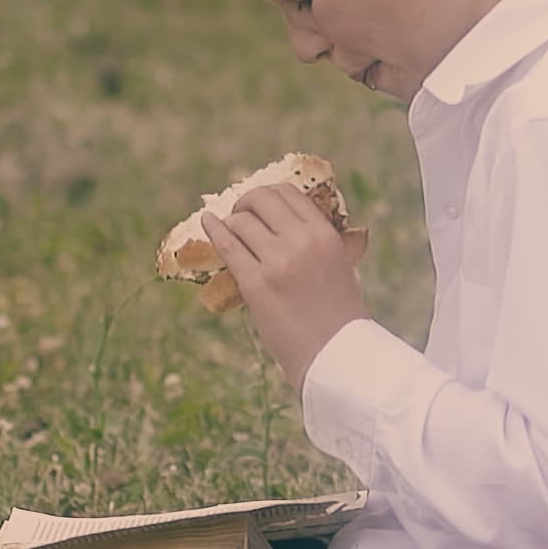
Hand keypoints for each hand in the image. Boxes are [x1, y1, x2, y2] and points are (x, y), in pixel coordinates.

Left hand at [200, 183, 367, 396]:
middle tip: (241, 214)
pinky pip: (228, 246)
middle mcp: (301, 242)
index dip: (268, 194)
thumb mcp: (339, 265)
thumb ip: (316, 241)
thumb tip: (284, 223)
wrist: (335, 355)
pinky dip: (214, 230)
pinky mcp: (255, 284)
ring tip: (230, 230)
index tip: (259, 204)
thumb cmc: (339, 315)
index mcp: (324, 235)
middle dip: (246, 202)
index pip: (289, 193)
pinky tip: (207, 222)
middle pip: (262, 199)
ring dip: (232, 222)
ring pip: (241, 221)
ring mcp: (276, 262)